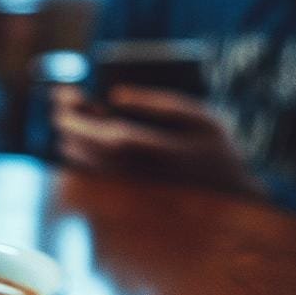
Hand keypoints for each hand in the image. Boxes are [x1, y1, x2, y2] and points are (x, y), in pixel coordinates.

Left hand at [50, 84, 265, 197]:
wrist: (232, 200)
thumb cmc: (217, 151)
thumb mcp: (201, 117)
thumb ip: (159, 103)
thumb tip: (115, 94)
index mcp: (152, 151)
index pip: (98, 131)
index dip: (75, 112)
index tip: (64, 94)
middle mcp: (133, 174)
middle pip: (83, 147)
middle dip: (67, 120)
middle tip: (63, 99)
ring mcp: (127, 191)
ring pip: (82, 164)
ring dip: (71, 138)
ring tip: (75, 114)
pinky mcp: (125, 201)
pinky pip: (91, 178)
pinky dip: (81, 156)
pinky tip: (84, 139)